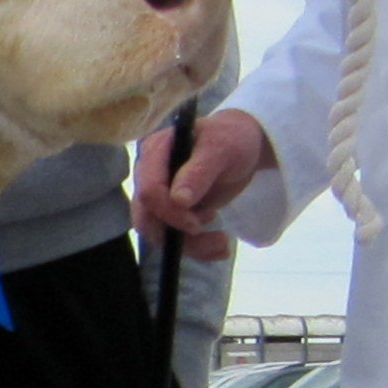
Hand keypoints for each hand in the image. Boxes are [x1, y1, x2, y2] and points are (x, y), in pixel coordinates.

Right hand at [136, 110, 270, 261]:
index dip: (168, 212)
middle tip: (216, 239)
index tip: (198, 223)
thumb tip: (177, 200)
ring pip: (158, 232)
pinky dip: (197, 248)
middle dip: (178, 233)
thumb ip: (199, 171)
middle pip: (146, 216)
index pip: (148, 191)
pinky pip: (173, 238)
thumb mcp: (221, 149)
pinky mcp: (170, 212)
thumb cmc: (230, 139)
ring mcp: (158, 195)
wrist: (240, 146)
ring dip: (191, 246)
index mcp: (155, 152)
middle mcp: (148, 175)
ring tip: (223, 245)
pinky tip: (220, 247)